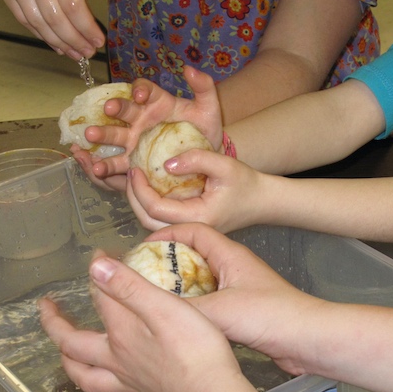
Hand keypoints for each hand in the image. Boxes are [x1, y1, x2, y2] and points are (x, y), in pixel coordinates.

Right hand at [0, 0, 104, 59]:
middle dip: (74, 40)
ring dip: (58, 43)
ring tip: (74, 53)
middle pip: (55, 18)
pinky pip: (24, 19)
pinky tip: (56, 44)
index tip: (98, 40)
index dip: (86, 27)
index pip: (72, 5)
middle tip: (88, 52)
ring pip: (38, 23)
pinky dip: (41, 35)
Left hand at [40, 226, 274, 391]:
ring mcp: (130, 385)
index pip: (100, 296)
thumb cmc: (195, 351)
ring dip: (70, 364)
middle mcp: (118, 361)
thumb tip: (96, 267)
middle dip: (55, 324)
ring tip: (64, 353)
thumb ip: (128, 287)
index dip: (97, 272)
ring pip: (86, 379)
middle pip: (74, 344)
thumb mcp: (163, 307)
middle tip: (46, 308)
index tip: (99, 254)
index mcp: (122, 334)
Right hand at [78, 67, 223, 190]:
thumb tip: (189, 69)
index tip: (141, 95)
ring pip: (114, 136)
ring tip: (89, 137)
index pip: (144, 90)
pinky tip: (96, 168)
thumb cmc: (203, 131)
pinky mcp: (130, 161)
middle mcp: (140, 119)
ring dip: (101, 135)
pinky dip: (103, 165)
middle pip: (123, 111)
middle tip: (108, 110)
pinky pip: (115, 163)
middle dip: (114, 109)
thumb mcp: (209, 109)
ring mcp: (133, 141)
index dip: (140, 89)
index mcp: (156, 102)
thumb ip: (204, 87)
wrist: (203, 160)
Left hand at [126, 149, 269, 232]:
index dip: (139, 190)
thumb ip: (197, 160)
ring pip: (152, 225)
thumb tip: (165, 164)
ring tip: (136, 180)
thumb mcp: (224, 165)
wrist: (262, 201)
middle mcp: (190, 230)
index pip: (156, 209)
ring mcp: (189, 231)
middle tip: (130, 174)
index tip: (134, 169)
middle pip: (147, 222)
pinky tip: (149, 188)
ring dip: (139, 203)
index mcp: (198, 218)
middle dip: (133, 198)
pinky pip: (161, 221)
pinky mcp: (188, 227)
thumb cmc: (246, 183)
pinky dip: (149, 206)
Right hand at [145, 224, 323, 375]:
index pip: (192, 231)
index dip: (166, 235)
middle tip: (142, 276)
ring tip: (154, 298)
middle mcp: (231, 267)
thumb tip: (149, 306)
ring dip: (177, 287)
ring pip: (198, 281)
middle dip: (165, 262)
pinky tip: (178, 320)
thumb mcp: (220, 310)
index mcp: (229, 254)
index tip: (142, 248)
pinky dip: (190, 307)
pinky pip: (207, 301)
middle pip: (191, 255)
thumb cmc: (272, 315)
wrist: (308, 340)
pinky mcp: (240, 309)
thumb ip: (183, 308)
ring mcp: (236, 288)